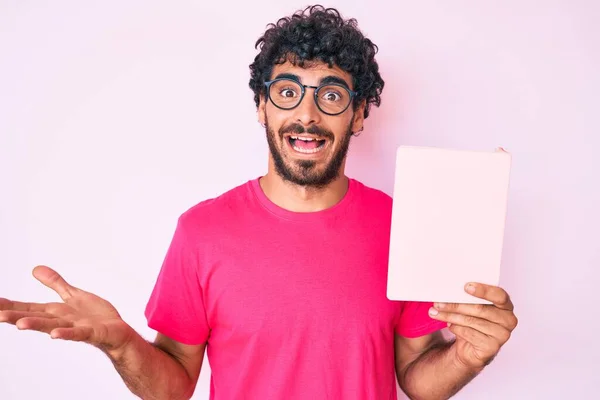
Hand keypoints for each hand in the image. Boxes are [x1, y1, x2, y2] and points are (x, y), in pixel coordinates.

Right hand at [0, 265, 133, 351]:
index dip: (12, 306)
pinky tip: (54, 335)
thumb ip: (55, 284)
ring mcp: (75, 327)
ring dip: (36, 325)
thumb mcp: (73, 295)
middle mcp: (62, 320)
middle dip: (17, 316)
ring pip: (52, 325)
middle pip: (36, 317)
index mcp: (57, 311)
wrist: (118, 332)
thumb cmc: (96, 316)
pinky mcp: (91, 332)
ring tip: (19, 325)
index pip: (29, 307)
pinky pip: (77, 333)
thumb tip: (35, 269)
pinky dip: (65, 334)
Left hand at [428, 282, 517, 369]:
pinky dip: (456, 328)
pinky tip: (450, 325)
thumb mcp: (472, 306)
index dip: (483, 290)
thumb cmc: (472, 321)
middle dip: (456, 305)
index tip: (466, 287)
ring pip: (471, 321)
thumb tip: (447, 288)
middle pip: (480, 309)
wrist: (471, 347)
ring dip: (450, 316)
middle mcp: (507, 320)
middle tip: (438, 303)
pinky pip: (469, 334)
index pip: (499, 295)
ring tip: (436, 313)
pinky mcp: (491, 347)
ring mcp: (501, 335)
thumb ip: (468, 297)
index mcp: (505, 305)